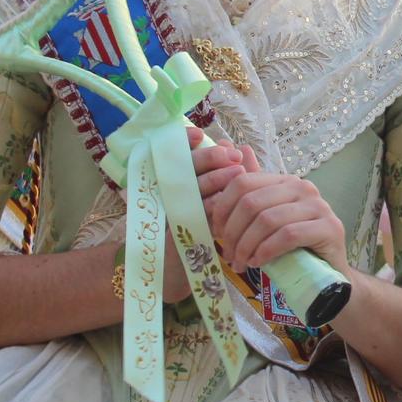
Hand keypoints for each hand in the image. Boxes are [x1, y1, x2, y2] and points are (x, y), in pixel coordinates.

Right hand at [160, 130, 241, 302]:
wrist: (170, 267)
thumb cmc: (193, 227)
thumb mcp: (209, 198)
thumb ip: (223, 172)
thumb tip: (238, 147)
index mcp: (171, 178)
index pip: (176, 153)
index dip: (185, 141)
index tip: (199, 135)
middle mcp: (164, 190)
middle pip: (184, 167)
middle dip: (208, 158)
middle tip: (230, 154)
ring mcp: (166, 209)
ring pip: (189, 188)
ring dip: (213, 179)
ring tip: (237, 172)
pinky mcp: (172, 230)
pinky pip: (192, 214)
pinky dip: (209, 206)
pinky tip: (224, 201)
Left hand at [200, 143, 347, 274]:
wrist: (327, 272)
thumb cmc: (293, 246)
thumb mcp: (266, 219)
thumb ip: (251, 191)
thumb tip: (237, 149)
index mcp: (285, 181)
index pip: (243, 182)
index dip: (222, 208)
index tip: (217, 233)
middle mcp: (303, 187)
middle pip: (252, 202)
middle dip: (233, 232)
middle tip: (228, 254)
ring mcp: (318, 206)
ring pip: (267, 220)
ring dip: (247, 246)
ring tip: (241, 263)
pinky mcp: (329, 227)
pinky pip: (288, 235)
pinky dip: (267, 251)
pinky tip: (259, 263)